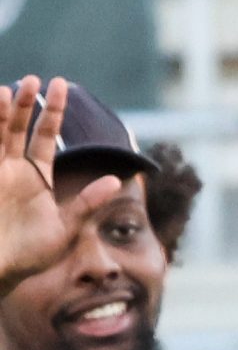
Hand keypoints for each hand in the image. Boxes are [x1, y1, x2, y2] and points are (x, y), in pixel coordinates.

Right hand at [0, 77, 122, 295]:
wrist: (1, 270)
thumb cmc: (31, 254)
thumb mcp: (66, 226)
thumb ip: (88, 202)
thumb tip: (115, 179)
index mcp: (35, 178)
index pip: (44, 136)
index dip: (52, 112)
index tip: (60, 85)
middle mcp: (12, 170)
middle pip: (19, 128)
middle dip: (27, 104)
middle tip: (37, 79)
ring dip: (3, 112)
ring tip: (10, 90)